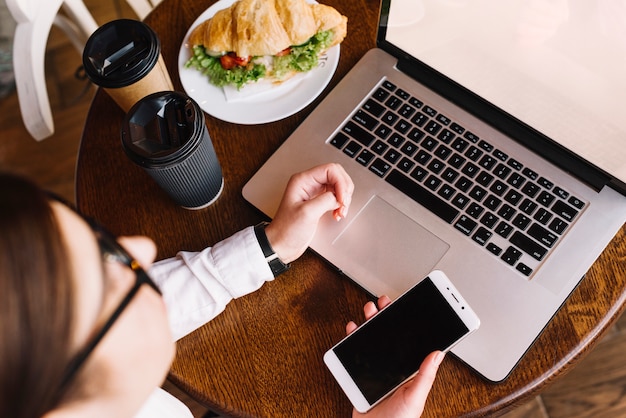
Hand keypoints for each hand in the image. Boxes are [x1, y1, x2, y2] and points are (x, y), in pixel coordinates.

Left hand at [264, 163, 353, 262]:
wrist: (282, 244)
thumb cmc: (286, 230)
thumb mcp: (307, 213)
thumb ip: (326, 200)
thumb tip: (338, 197)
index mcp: (302, 181)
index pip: (330, 170)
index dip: (340, 183)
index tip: (342, 199)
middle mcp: (309, 184)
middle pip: (336, 175)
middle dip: (344, 190)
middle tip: (343, 204)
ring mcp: (314, 193)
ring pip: (338, 186)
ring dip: (344, 198)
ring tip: (340, 211)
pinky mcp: (319, 202)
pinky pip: (336, 197)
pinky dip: (341, 204)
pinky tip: (337, 214)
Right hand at [347, 296, 443, 417]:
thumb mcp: (415, 397)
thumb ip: (425, 376)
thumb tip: (437, 352)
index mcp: (410, 370)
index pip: (413, 341)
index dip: (414, 323)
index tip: (416, 304)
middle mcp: (393, 366)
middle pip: (391, 335)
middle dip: (388, 315)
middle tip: (385, 302)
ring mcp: (375, 368)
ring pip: (372, 339)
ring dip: (370, 322)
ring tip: (369, 310)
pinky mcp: (359, 373)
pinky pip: (355, 351)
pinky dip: (352, 337)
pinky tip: (353, 329)